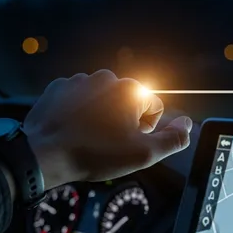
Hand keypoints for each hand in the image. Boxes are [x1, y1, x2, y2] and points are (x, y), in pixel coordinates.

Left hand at [23, 70, 191, 188]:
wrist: (44, 154)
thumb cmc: (95, 154)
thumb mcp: (144, 154)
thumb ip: (174, 139)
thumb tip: (188, 125)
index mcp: (131, 90)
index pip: (154, 107)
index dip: (146, 130)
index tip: (128, 142)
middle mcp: (107, 78)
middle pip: (128, 102)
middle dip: (124, 122)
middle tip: (108, 144)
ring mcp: (80, 81)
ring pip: (103, 101)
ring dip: (101, 117)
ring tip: (89, 139)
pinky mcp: (59, 88)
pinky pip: (79, 100)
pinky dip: (79, 114)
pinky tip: (74, 131)